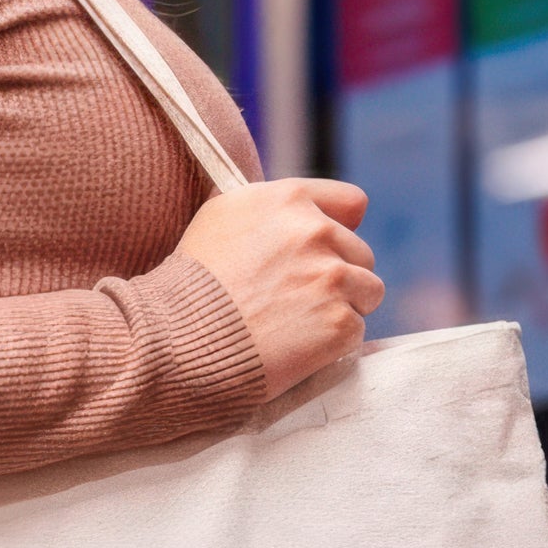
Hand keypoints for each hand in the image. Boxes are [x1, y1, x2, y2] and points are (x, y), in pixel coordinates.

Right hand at [179, 179, 384, 398]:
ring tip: (300, 325)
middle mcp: (315, 232)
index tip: (322, 254)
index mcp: (289, 199)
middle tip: (298, 302)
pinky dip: (333, 344)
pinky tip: (297, 347)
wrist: (179, 342)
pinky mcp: (338, 324)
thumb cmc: (191, 285)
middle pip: (361, 254)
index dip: (339, 231)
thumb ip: (265, 207)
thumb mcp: (218, 218)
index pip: (352, 204)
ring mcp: (331, 279)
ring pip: (368, 292)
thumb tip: (295, 210)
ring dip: (343, 309)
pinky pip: (356, 331)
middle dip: (338, 277)